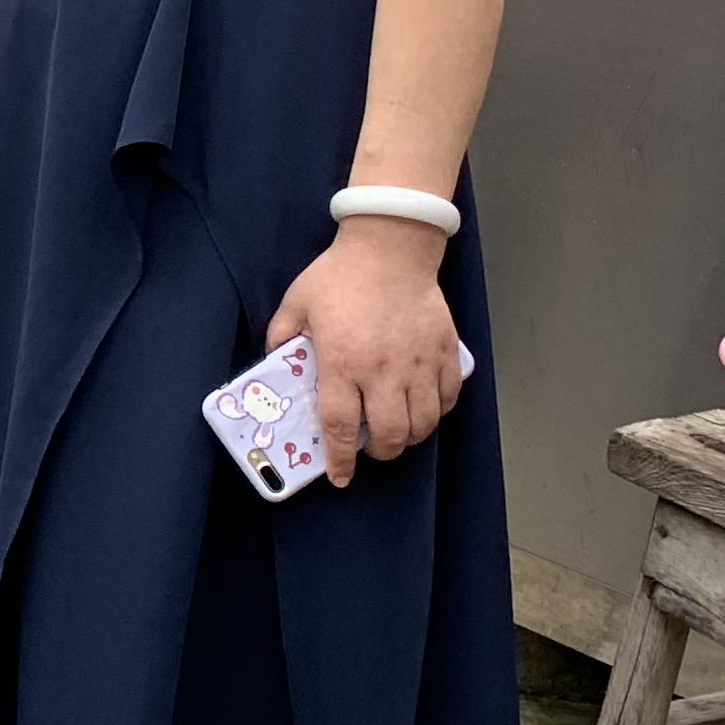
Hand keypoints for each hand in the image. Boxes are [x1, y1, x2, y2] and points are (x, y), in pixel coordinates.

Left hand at [265, 218, 465, 482]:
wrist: (390, 247)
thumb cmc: (339, 275)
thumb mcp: (296, 303)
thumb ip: (281, 336)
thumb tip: (275, 361)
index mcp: (342, 364)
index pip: (342, 427)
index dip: (340, 459)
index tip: (340, 476)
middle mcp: (383, 372)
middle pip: (391, 436)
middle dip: (381, 454)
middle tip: (372, 450)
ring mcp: (419, 363)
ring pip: (424, 424)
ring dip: (411, 438)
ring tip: (399, 434)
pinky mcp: (445, 352)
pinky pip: (449, 398)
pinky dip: (439, 412)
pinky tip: (426, 409)